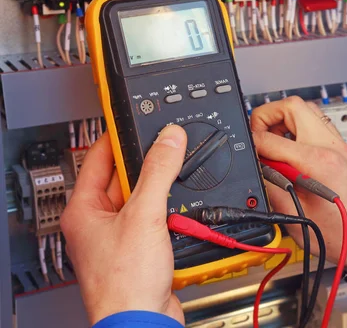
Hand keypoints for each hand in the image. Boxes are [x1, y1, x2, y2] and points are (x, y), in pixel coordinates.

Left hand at [60, 125, 186, 324]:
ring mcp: (120, 237)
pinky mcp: (140, 250)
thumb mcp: (144, 215)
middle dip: (150, 168)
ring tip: (176, 190)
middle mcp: (98, 222)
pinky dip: (171, 216)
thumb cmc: (124, 281)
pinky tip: (181, 217)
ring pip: (145, 200)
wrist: (143, 321)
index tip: (138, 121)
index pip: (99, 157)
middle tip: (169, 152)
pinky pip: (157, 221)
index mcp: (84, 209)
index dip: (119, 137)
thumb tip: (168, 139)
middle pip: (126, 178)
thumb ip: (157, 172)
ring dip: (164, 194)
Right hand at [251, 96, 346, 267]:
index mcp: (316, 163)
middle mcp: (331, 147)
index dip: (252, 142)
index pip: (271, 138)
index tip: (248, 150)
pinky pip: (319, 125)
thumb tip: (256, 167)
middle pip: (293, 105)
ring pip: (308, 111)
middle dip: (268, 115)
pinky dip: (302, 130)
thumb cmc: (341, 235)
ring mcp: (341, 146)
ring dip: (286, 120)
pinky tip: (294, 150)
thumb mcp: (293, 216)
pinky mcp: (345, 151)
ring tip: (275, 142)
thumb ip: (269, 186)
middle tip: (259, 135)